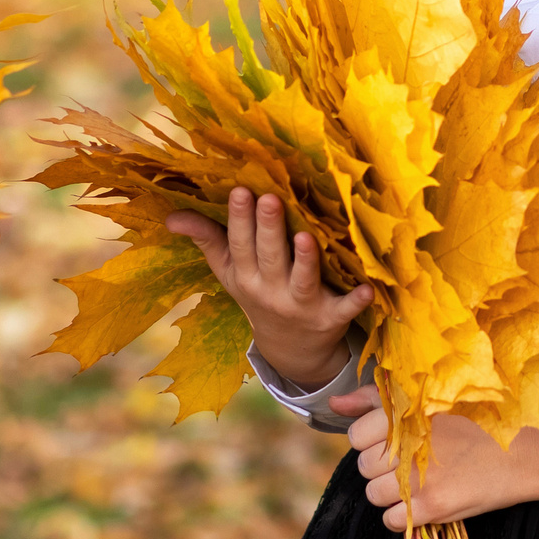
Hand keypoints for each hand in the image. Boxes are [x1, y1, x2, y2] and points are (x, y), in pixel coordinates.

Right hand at [170, 188, 371, 389]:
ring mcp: (301, 307)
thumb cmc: (258, 294)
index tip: (241, 190)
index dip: (240, 219)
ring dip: (305, 261)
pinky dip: (356, 301)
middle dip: (268, 229)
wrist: (291, 349)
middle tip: (270, 198)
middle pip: (270, 257)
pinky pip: (344, 309)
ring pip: (302, 281)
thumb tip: (169, 216)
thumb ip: (205, 239)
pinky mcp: (330, 319)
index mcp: (245, 277)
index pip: (240, 245)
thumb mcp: (228, 272)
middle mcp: (271, 292)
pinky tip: (369, 288)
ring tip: (305, 236)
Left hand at [335, 386, 538, 529]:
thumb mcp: (430, 398)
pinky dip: (402, 515)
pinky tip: (426, 500)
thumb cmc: (478, 418)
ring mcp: (421, 478)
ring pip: (373, 494)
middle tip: (412, 460)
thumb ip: (376, 399)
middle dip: (381, 465)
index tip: (395, 440)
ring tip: (419, 480)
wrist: (529, 450)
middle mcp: (409, 445)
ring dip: (390, 491)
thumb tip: (334, 405)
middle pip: (363, 466)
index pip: (356, 436)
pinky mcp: (435, 506)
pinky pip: (391, 519)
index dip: (372, 440)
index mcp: (407, 414)